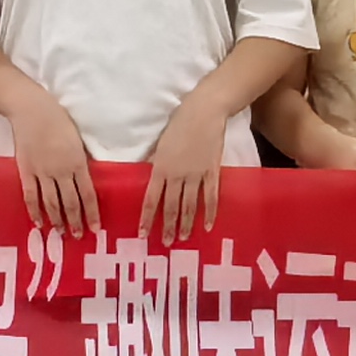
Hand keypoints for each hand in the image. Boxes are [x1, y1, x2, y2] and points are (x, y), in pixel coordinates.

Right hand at [5, 92, 99, 233]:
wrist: (31, 110)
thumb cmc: (58, 119)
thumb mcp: (78, 140)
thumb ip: (81, 161)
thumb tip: (86, 179)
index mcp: (78, 163)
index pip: (88, 194)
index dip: (92, 213)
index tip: (96, 228)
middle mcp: (61, 171)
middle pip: (70, 202)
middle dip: (75, 221)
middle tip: (79, 236)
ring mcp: (42, 173)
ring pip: (51, 203)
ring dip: (58, 220)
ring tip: (62, 233)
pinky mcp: (26, 171)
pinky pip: (31, 196)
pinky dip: (34, 211)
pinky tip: (39, 223)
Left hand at [141, 97, 229, 240]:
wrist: (204, 112)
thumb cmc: (179, 123)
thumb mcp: (160, 143)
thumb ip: (156, 163)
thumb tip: (150, 177)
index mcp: (161, 168)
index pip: (151, 198)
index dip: (147, 217)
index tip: (143, 233)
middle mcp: (177, 175)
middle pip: (171, 206)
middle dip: (167, 227)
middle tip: (166, 243)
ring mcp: (196, 175)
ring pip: (189, 205)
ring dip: (185, 223)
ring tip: (182, 238)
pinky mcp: (212, 172)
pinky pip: (211, 197)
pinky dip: (210, 213)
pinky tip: (208, 226)